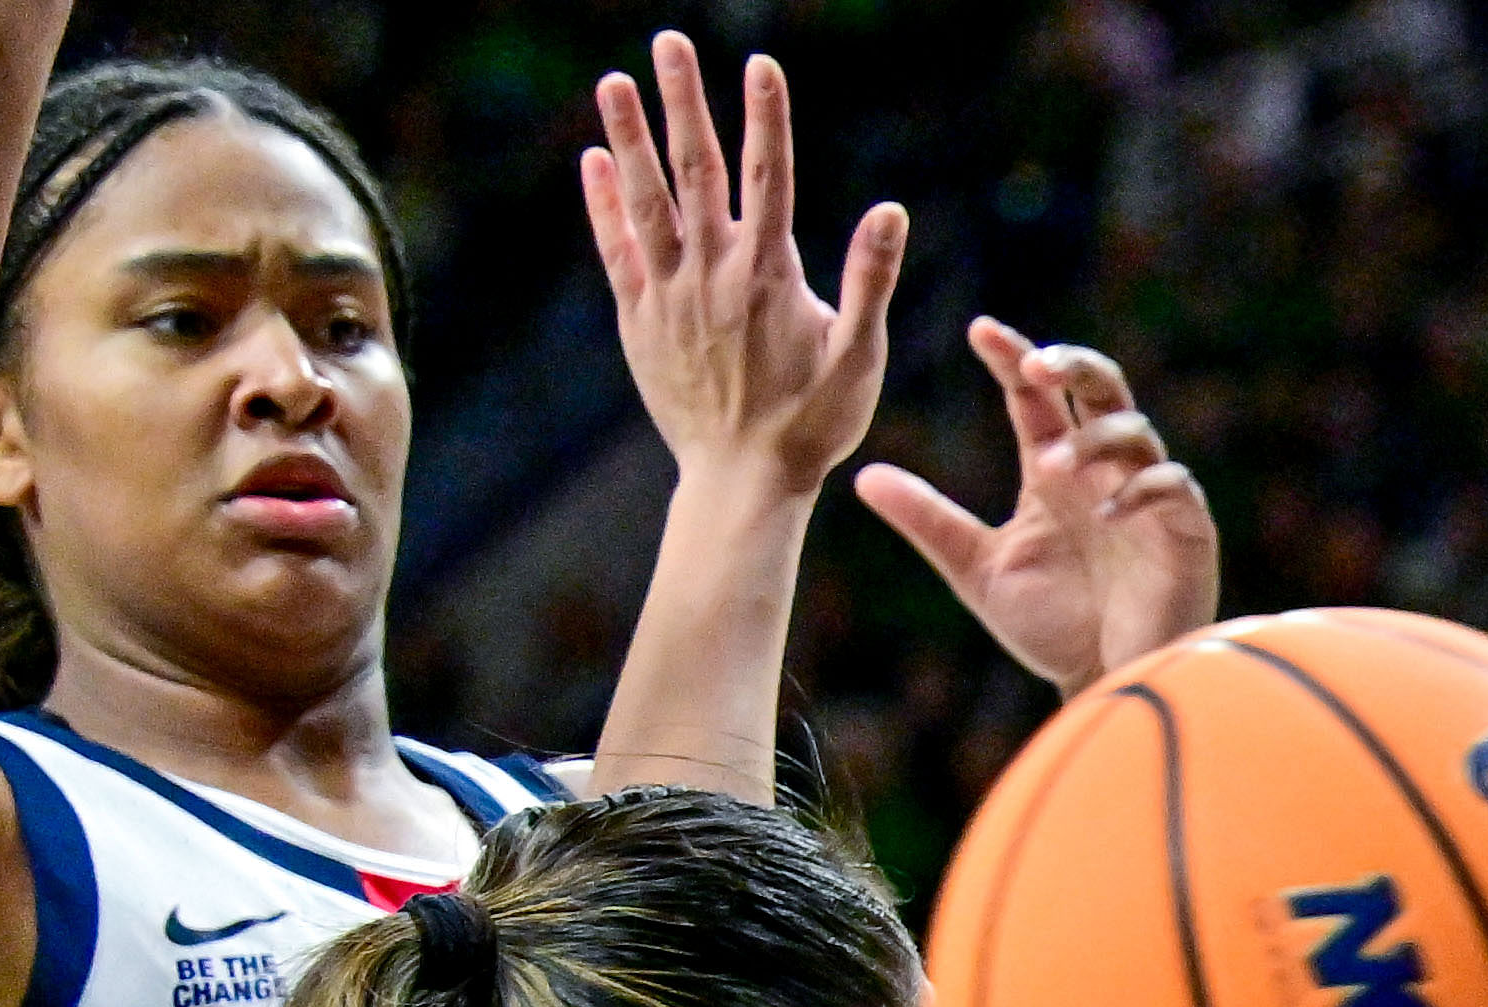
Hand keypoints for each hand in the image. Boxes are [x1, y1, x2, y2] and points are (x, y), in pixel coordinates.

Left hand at [587, 36, 906, 508]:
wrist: (742, 482)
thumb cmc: (812, 425)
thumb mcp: (859, 357)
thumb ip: (872, 280)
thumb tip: (893, 209)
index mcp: (768, 275)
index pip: (770, 176)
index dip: (766, 116)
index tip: (760, 63)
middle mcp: (712, 273)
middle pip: (696, 169)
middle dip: (684, 100)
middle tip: (669, 41)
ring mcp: (668, 294)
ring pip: (645, 199)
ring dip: (628, 136)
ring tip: (613, 82)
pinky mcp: (639, 319)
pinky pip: (616, 249)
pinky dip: (603, 203)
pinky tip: (594, 160)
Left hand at [857, 317, 1218, 691]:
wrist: (1107, 685)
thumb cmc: (1051, 627)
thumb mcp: (978, 571)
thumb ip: (929, 522)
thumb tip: (862, 477)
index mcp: (1054, 467)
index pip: (1036, 394)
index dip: (1012, 357)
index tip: (979, 332)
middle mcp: (1103, 469)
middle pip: (1099, 385)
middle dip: (1070, 363)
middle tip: (1033, 364)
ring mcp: (1147, 494)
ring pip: (1134, 431)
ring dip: (1092, 440)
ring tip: (1050, 468)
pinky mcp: (1186, 529)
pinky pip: (1171, 486)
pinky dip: (1139, 491)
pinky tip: (1104, 515)